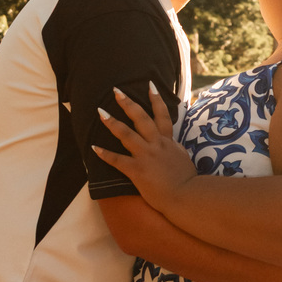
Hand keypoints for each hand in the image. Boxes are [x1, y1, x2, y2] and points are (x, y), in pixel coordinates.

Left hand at [92, 84, 196, 209]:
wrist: (187, 196)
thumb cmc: (187, 181)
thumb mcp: (183, 159)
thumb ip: (175, 149)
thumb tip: (174, 145)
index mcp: (167, 142)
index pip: (162, 115)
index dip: (156, 99)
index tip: (149, 85)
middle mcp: (156, 145)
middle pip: (141, 118)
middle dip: (128, 103)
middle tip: (116, 91)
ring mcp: (146, 156)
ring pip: (127, 134)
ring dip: (112, 123)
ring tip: (100, 112)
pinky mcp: (138, 171)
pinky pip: (118, 160)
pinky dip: (105, 154)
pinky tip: (93, 148)